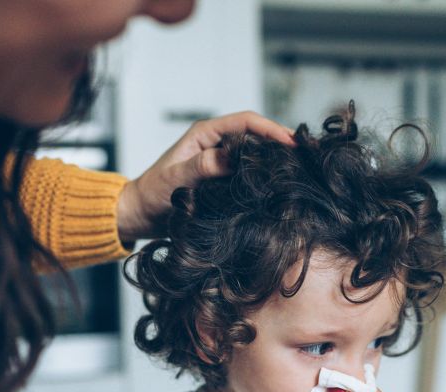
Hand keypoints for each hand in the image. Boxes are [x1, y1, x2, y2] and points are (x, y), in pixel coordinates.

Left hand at [116, 111, 294, 240]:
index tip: (292, 142)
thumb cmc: (152, 194)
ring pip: (254, 153)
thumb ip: (200, 167)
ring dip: (274, 158)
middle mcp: (215, 144)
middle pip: (256, 134)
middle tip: (305, 156)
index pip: (246, 122)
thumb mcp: (174, 180)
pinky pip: (247, 172)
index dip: (271, 129)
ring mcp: (219, 161)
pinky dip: (263, 175)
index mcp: (204, 134)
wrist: (140, 214)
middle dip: (280, 142)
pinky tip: (278, 185)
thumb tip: (230, 160)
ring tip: (298, 169)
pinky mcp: (221, 178)